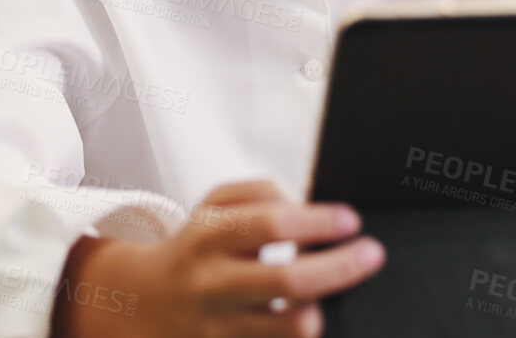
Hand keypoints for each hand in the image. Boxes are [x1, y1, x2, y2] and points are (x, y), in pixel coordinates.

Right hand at [51, 180, 384, 337]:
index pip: (270, 224)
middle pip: (288, 281)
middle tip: (373, 253)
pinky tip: (303, 318)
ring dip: (320, 309)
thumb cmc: (197, 247)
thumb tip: (309, 207)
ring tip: (323, 297)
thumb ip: (259, 192)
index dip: (318, 221)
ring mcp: (219, 328)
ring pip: (291, 328)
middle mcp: (212, 284)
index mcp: (209, 236)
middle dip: (341, 267)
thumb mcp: (213, 205)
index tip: (351, 219)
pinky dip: (301, 332)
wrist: (143, 304)